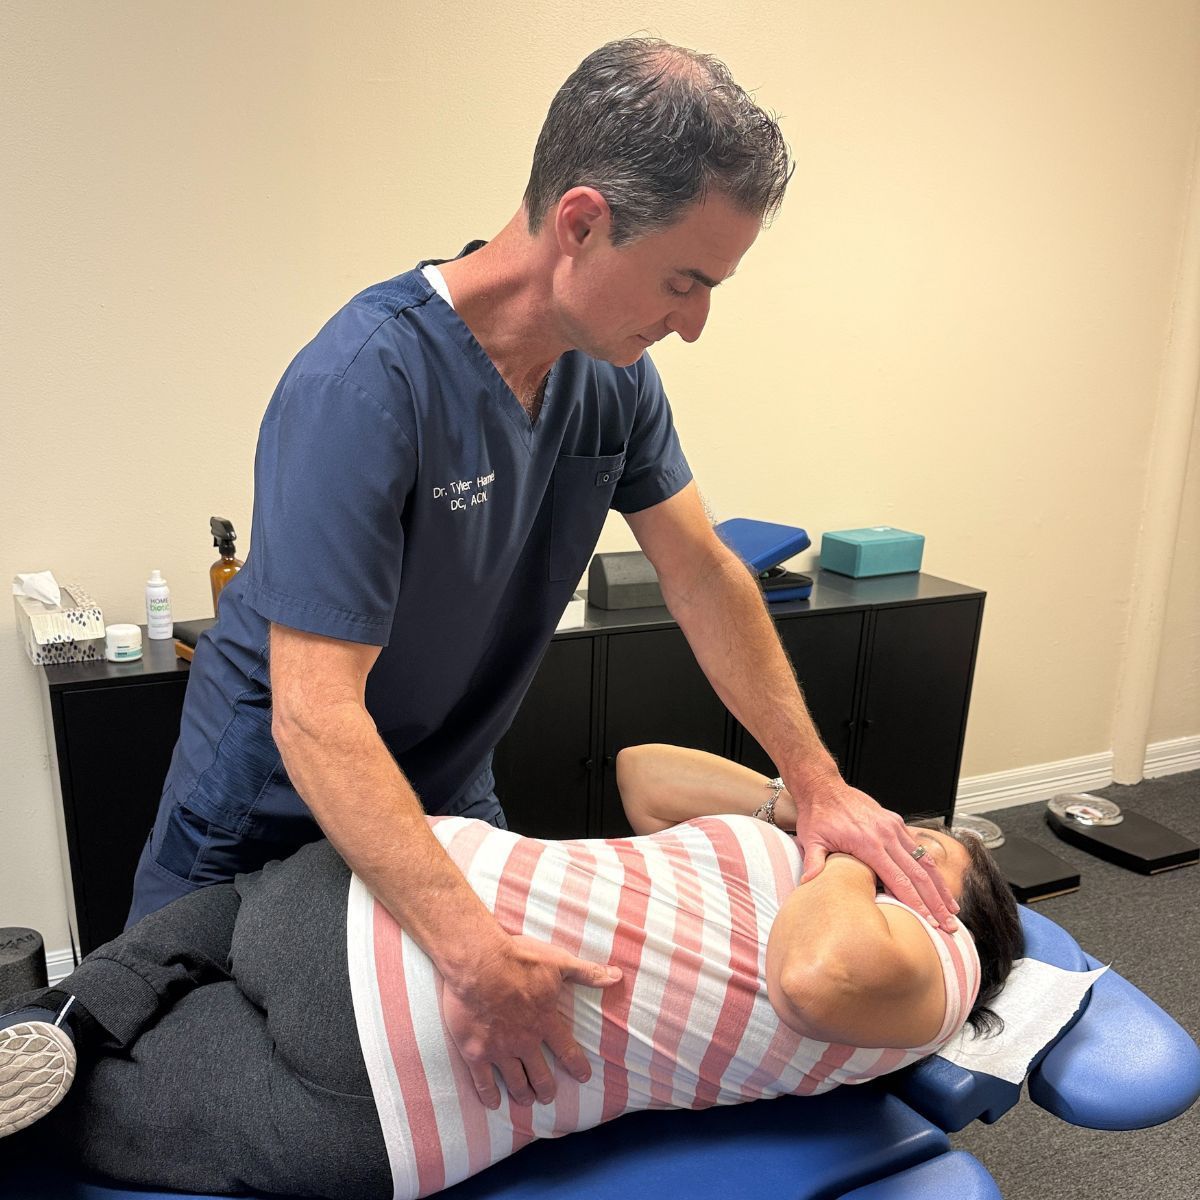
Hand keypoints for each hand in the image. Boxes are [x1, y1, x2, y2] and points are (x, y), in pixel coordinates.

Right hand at [442, 934, 621, 1108]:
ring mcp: (499, 1049)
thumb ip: (586, 972)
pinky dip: (489, 1095)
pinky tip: (494, 1103)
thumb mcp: (558, 961)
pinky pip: (483, 1081)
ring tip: (526, 1101)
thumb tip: (617, 976)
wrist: (477, 963)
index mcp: (545, 1021)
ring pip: (515, 1081)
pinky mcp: (474, 1052)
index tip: (583, 1077)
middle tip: (548, 1097)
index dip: (576, 1065)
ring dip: (523, 1093)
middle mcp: (524, 1041)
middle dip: (546, 1088)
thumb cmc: (518, 959)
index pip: (566, 1049)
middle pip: (539, 1073)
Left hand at [788, 777, 958, 929]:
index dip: (916, 903)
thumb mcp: (812, 840)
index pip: (899, 880)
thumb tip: (809, 884)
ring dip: (940, 887)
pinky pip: (917, 847)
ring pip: (924, 861)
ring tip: (952, 909)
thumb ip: (815, 863)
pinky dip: (930, 867)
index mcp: (869, 844)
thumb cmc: (818, 815)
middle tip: (948, 925)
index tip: (929, 922)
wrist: (823, 787)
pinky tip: (938, 883)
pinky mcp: (895, 822)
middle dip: (936, 903)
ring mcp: (893, 828)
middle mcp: (886, 836)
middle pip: (919, 875)